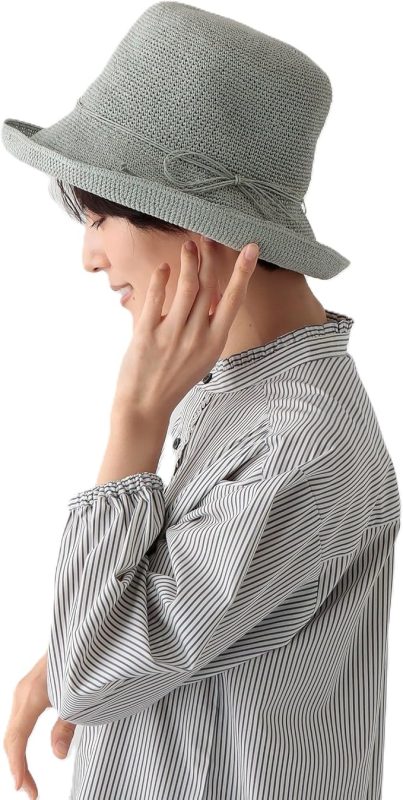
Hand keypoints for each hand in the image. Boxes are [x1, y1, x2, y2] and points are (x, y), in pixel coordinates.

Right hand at [3, 652, 75, 798]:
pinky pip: (19, 719)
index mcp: (32, 695)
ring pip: (13, 728)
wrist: (85, 635)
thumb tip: (57, 755)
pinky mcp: (30, 688)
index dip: (18, 765)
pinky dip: (20, 740)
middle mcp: (22, 692)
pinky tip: (24, 754)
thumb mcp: (79, 696)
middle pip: (11, 736)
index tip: (23, 788)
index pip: (16, 738)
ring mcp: (24, 689)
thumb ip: (67, 725)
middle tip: (32, 792)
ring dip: (17, 755)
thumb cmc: (83, 661)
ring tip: (29, 781)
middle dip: (18, 766)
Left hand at [111, 237, 259, 418]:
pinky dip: (161, 279)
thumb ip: (209, 328)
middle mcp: (197, 336)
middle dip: (211, 257)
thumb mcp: (202, 357)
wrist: (146, 405)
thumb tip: (215, 295)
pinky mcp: (147, 333)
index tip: (251, 248)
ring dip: (189, 261)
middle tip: (209, 236)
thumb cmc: (175, 379)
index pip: (233, 299)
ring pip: (186, 286)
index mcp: (214, 342)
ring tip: (189, 245)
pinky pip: (156, 298)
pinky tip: (164, 267)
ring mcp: (172, 334)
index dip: (243, 272)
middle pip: (209, 286)